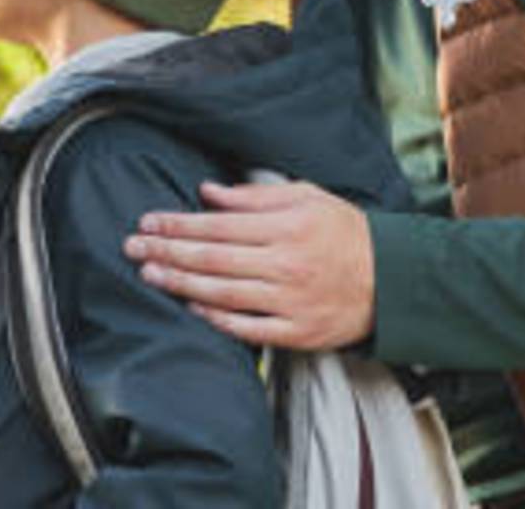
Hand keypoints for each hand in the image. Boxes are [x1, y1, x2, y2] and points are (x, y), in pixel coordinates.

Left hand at [125, 181, 375, 349]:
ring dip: (180, 282)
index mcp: (287, 226)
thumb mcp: (307, 198)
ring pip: (222, 293)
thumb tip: (208, 192)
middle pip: (212, 258)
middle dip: (167, 250)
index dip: (178, 223)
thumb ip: (255, 197)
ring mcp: (290, 301)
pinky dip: (215, 318)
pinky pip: (246, 329)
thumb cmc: (345, 232)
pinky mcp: (296, 331)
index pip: (218, 224)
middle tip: (133, 246)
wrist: (392, 280)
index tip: (148, 221)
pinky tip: (190, 307)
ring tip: (150, 272)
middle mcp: (285, 264)